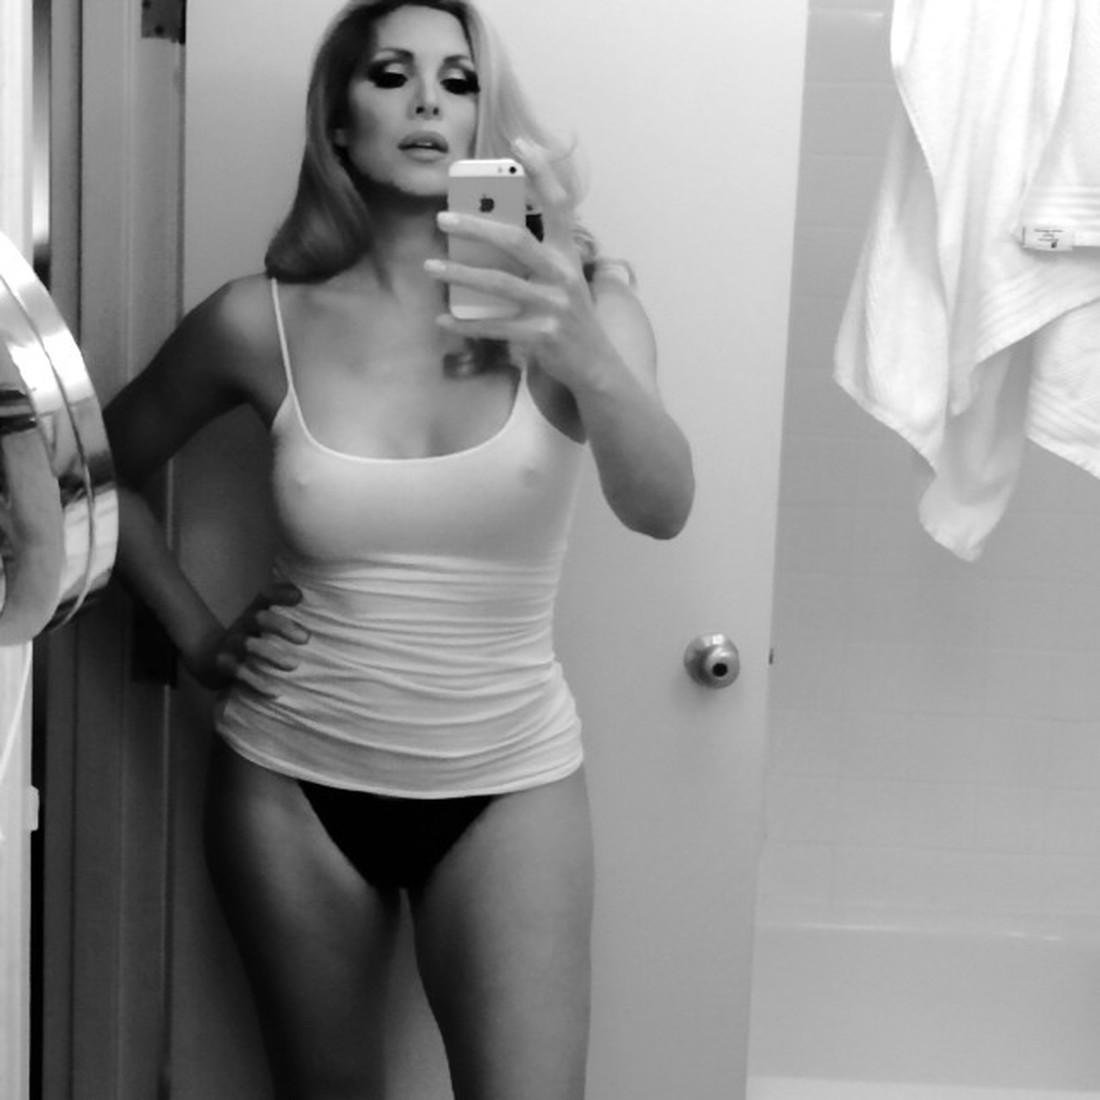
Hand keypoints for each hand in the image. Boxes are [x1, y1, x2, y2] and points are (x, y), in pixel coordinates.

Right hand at [192, 582, 309, 696]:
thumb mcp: (262, 626)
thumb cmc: (248, 640)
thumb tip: (312, 610)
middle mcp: (242, 625)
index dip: (280, 594)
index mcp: (254, 613)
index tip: (299, 597)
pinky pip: (238, 672)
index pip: (266, 596)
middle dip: (282, 626)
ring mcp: (230, 644)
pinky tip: (274, 692)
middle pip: (259, 618)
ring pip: (248, 645)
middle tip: (306, 638)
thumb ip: (286, 620)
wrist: (208, 658)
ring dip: (272, 654)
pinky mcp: (222, 665)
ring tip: (293, 665)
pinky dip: (257, 682)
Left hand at [426, 137, 618, 391]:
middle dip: (477, 226)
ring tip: (430, 265)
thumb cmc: (570, 318)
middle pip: (517, 240)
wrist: (596, 366)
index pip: (559, 204)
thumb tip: (492, 230)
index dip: (542, 171)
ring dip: (460, 273)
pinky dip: (466, 324)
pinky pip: (495, 327)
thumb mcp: (564, 281)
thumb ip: (538, 257)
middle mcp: (563, 275)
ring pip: (500, 284)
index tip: (520, 142)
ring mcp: (553, 307)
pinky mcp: (542, 337)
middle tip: (442, 217)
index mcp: (569, 255)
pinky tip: (442, 319)